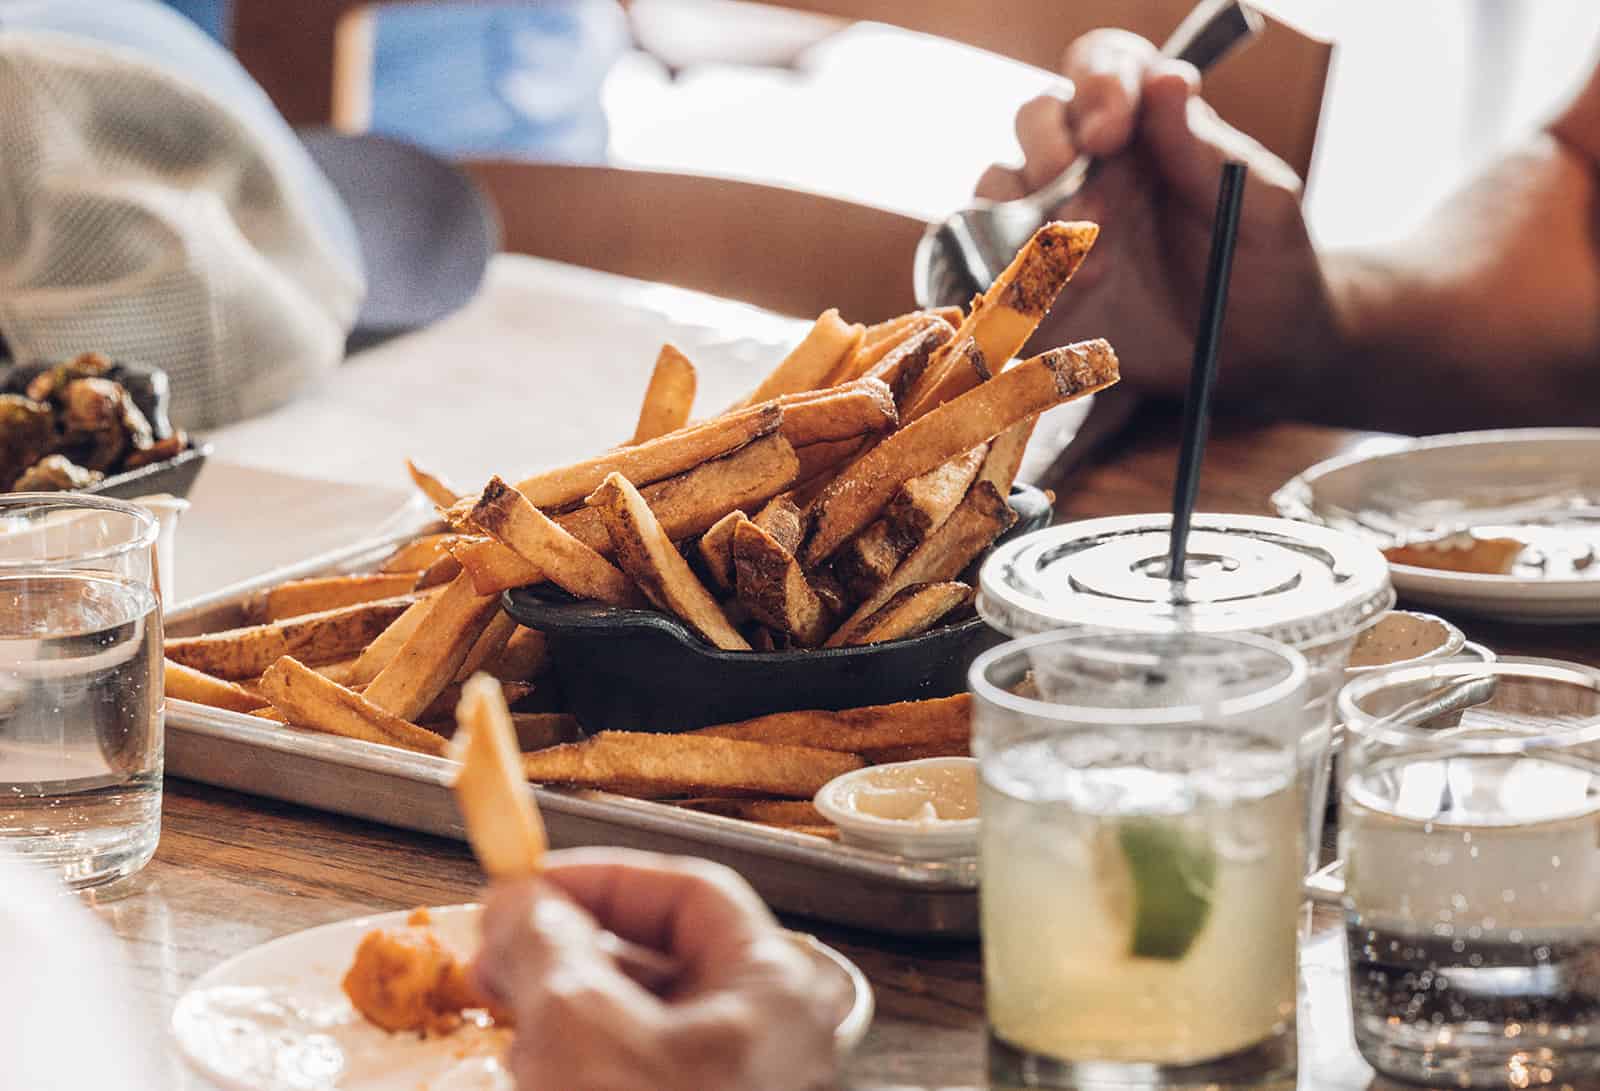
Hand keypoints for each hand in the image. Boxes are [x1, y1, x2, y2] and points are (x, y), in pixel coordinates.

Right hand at [472, 848, 844, 1090]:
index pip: (690, 891)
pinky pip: (633, 1075)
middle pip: (664, 957)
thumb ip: (546, 946)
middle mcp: (768, 1038)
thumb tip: (518, 902)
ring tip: (499, 1013)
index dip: (600, 877)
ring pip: (642, 1021)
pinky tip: (530, 1067)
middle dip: (571, 947)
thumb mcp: (580, 1028)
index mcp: (773, 989)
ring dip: (564, 1005)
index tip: (526, 885)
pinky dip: (577, 1061)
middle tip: (496, 952)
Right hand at [978, 30, 1338, 406]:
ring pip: (1000, 183)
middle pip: (1037, 117)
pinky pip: (992, 259)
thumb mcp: (1260, 207)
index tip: (1109, 130)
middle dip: (1049, 147)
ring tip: (1091, 262)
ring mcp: (1060, 221)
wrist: (1252, 356)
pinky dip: (1011, 272)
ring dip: (1034, 216)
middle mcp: (1096, 165)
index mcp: (1151, 129)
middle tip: (1086, 196)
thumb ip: (1207, 151)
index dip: (1096, 84)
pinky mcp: (1038, 281)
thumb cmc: (1265, 270)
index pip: (1104, 68)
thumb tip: (1167, 79)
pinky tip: (1066, 295)